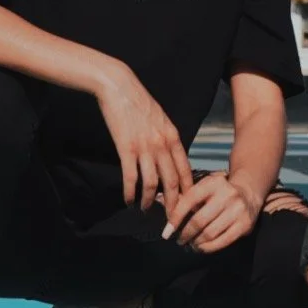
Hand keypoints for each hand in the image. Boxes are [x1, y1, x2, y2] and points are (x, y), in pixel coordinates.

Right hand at [94, 61, 192, 217]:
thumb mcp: (161, 119)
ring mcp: (144, 147)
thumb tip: (171, 160)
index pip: (186, 172)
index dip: (188, 193)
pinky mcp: (126, 148)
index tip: (188, 208)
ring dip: (149, 202)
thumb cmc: (139, 102)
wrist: (119, 87)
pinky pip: (131, 178)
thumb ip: (167, 139)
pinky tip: (128, 201)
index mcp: (173, 137)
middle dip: (173, 205)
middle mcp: (162, 144)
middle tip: (171, 220)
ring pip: (153, 185)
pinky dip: (130, 193)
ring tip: (146, 210)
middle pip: (173, 183)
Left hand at [164, 171, 261, 252]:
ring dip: (196, 242)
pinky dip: (209, 248)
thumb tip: (159, 200)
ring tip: (191, 244)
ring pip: (209, 233)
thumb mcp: (203, 188)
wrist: (248, 192)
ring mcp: (237, 209)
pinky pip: (222, 241)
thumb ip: (182, 196)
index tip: (167, 232)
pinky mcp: (245, 224)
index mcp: (212, 182)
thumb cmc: (218, 192)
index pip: (188, 201)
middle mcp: (226, 194)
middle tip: (180, 240)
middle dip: (186, 234)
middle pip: (199, 221)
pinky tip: (202, 247)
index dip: (175, 218)